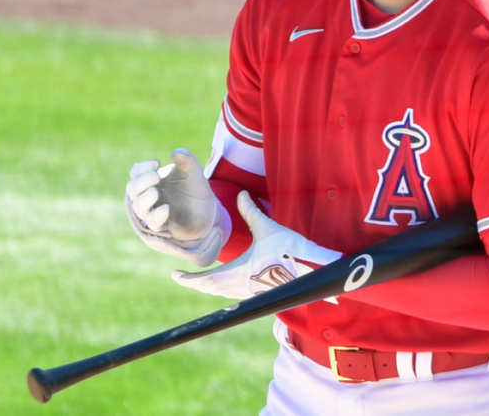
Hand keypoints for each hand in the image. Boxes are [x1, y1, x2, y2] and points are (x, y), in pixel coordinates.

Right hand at [125, 148, 227, 266]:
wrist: (207, 209)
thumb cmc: (195, 187)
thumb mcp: (193, 171)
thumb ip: (186, 160)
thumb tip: (176, 153)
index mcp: (151, 179)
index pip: (136, 173)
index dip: (142, 167)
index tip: (157, 163)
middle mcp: (148, 195)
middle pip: (132, 189)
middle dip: (141, 182)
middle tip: (155, 176)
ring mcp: (153, 211)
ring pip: (139, 207)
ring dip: (144, 199)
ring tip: (155, 191)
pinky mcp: (162, 226)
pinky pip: (153, 223)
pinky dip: (157, 216)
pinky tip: (166, 209)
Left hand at [171, 191, 341, 299]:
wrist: (314, 270)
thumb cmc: (290, 251)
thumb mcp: (268, 228)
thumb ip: (251, 212)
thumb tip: (241, 194)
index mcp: (237, 273)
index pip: (204, 280)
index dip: (187, 279)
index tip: (174, 275)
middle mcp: (241, 286)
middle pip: (210, 289)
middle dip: (196, 284)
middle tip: (184, 278)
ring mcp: (251, 292)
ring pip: (222, 293)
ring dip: (210, 287)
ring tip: (201, 281)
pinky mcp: (261, 293)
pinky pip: (235, 294)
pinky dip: (224, 289)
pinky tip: (227, 283)